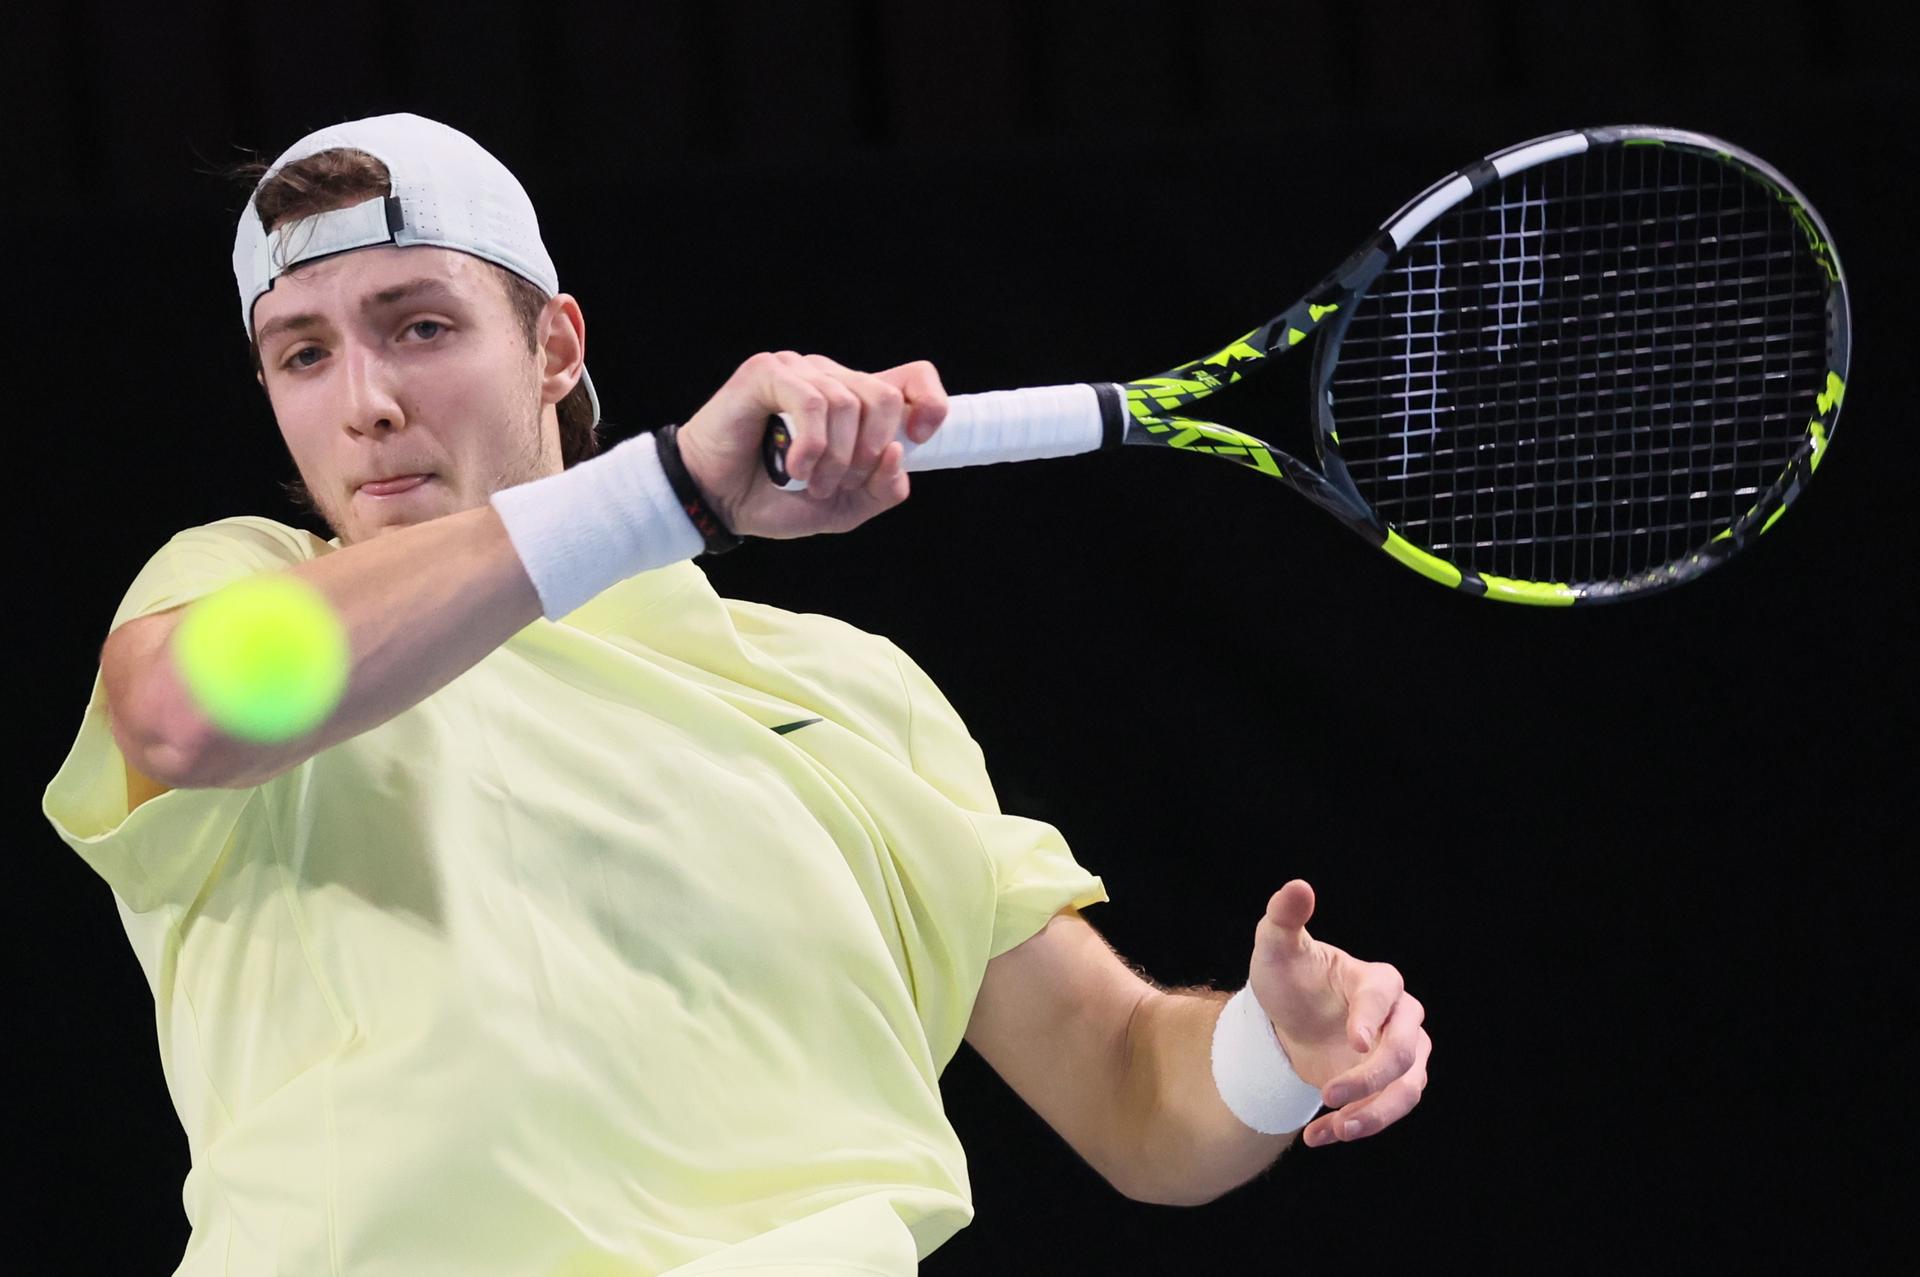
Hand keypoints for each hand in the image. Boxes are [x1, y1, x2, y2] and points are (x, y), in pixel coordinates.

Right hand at [673, 351, 948, 539]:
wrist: (717, 502)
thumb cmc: (774, 499)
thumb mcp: (844, 508)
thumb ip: (881, 489)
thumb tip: (899, 452)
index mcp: (856, 404)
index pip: (912, 377)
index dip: (928, 402)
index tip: (916, 439)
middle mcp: (831, 379)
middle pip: (885, 396)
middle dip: (869, 452)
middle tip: (838, 483)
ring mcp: (799, 371)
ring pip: (848, 403)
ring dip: (833, 458)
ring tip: (806, 481)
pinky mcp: (768, 372)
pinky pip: (811, 402)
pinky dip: (810, 445)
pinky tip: (793, 466)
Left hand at [1247, 879, 1430, 1147]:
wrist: (1289, 1020)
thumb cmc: (1288, 978)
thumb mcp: (1276, 950)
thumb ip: (1284, 918)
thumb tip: (1298, 886)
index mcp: (1377, 981)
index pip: (1385, 997)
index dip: (1372, 1019)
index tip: (1353, 1042)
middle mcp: (1400, 1018)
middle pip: (1406, 1049)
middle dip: (1372, 1077)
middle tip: (1326, 1094)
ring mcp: (1401, 1054)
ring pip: (1408, 1088)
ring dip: (1375, 1113)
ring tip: (1333, 1128)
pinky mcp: (1390, 1086)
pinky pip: (1387, 1111)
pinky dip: (1356, 1126)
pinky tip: (1317, 1136)